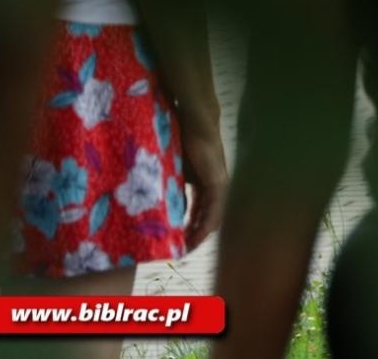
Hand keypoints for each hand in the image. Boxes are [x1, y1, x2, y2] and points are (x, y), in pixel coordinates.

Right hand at [180, 121, 228, 249]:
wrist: (194, 124)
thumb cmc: (181, 143)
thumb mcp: (172, 174)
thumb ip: (171, 191)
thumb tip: (159, 211)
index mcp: (203, 189)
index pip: (197, 216)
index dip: (187, 232)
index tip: (174, 245)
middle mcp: (214, 190)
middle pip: (205, 221)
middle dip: (192, 238)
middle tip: (178, 252)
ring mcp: (219, 187)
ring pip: (211, 218)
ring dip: (199, 235)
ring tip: (185, 248)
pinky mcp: (219, 183)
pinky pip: (214, 209)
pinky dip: (205, 224)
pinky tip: (196, 235)